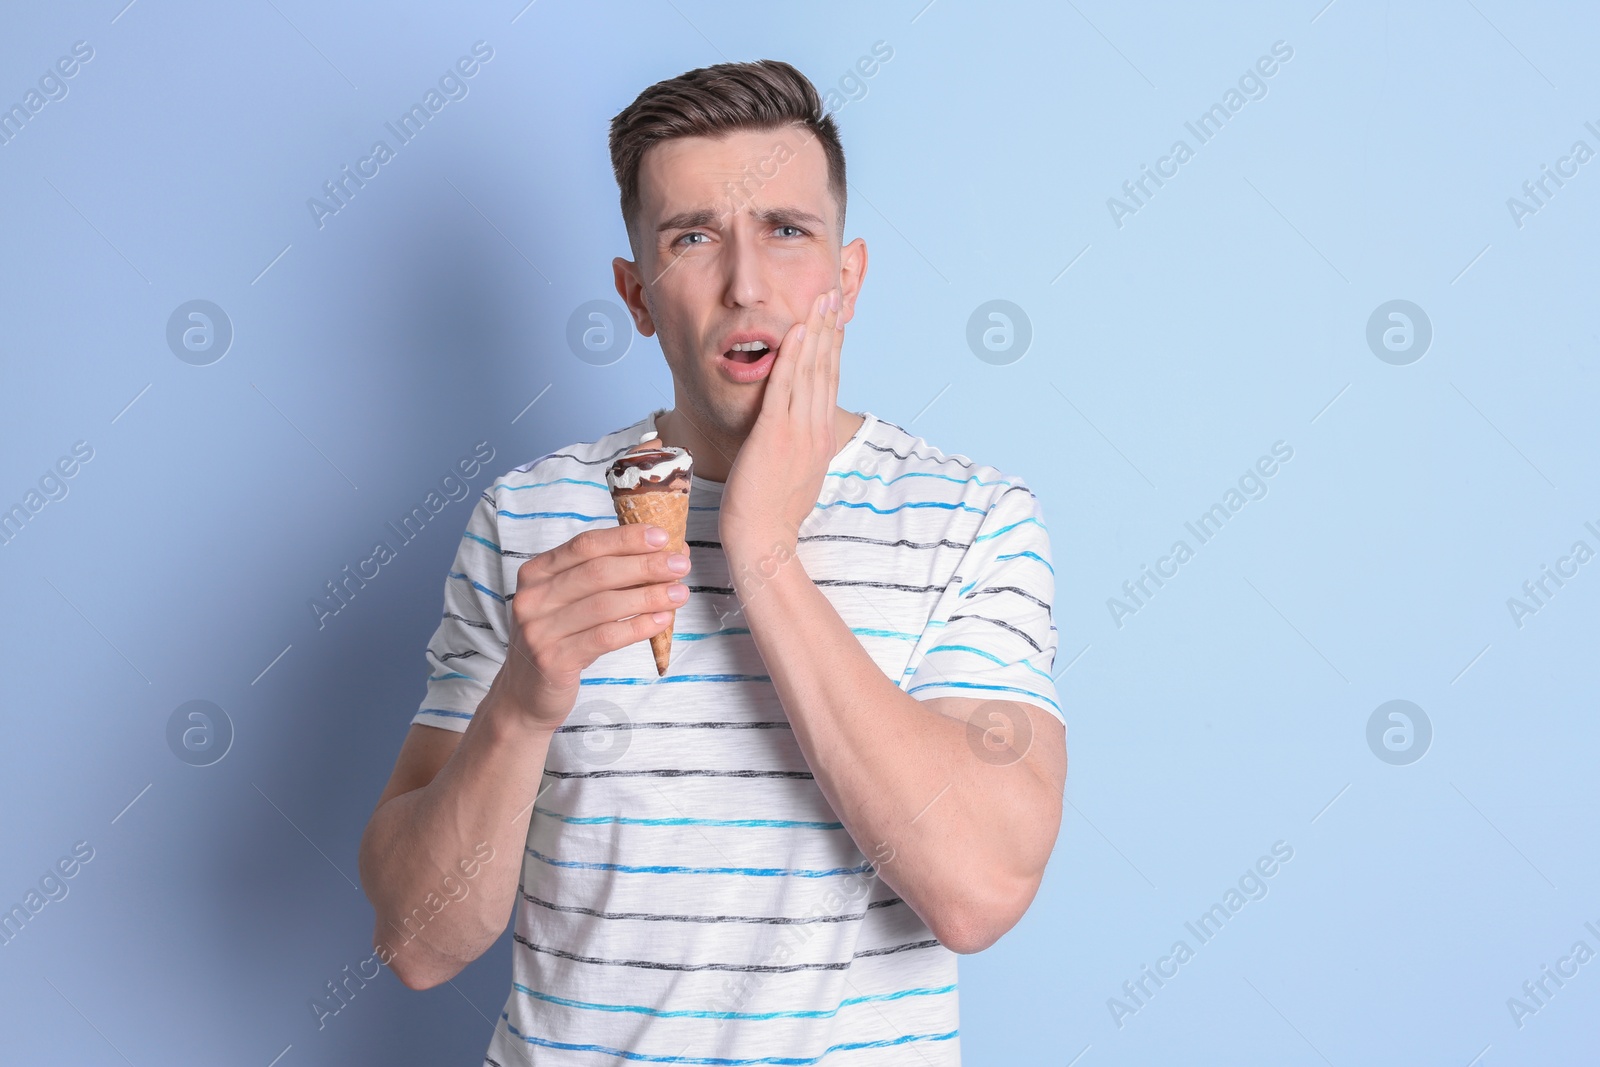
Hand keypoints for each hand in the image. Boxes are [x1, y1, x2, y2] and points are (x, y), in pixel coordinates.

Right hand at [486, 523, 689, 728]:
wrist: (526, 695)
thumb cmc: (561, 640)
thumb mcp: (573, 603)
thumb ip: (609, 578)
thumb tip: (666, 555)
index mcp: (537, 572)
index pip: (586, 545)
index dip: (626, 538)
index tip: (663, 537)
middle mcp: (532, 597)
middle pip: (597, 572)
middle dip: (645, 565)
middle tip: (680, 565)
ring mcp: (539, 629)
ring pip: (604, 604)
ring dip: (648, 596)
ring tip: (680, 593)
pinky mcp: (552, 659)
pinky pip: (604, 637)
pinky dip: (637, 627)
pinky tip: (661, 621)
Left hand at [720, 286, 844, 573]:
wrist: (762, 539)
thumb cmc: (770, 515)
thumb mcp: (794, 476)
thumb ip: (797, 449)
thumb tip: (796, 438)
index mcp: (820, 438)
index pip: (829, 383)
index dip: (833, 347)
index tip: (834, 319)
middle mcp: (815, 430)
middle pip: (827, 369)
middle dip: (830, 328)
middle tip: (834, 293)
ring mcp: (798, 431)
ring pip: (811, 371)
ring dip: (816, 330)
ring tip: (821, 299)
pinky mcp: (776, 433)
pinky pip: (785, 386)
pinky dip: (792, 355)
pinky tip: (796, 330)